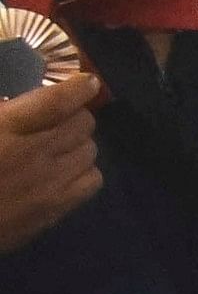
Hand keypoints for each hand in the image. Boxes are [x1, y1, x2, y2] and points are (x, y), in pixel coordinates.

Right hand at [0, 68, 105, 254]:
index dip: (78, 88)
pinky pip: (93, 181)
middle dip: (74, 115)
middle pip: (82, 124)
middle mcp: (35, 153)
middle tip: (58, 118)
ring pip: (90, 150)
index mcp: (8, 127)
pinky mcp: (55, 210)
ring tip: (58, 145)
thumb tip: (14, 105)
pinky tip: (64, 171)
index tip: (86, 83)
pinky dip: (84, 171)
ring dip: (79, 142)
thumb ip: (2, 112)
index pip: (58, 102)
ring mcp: (50, 184)